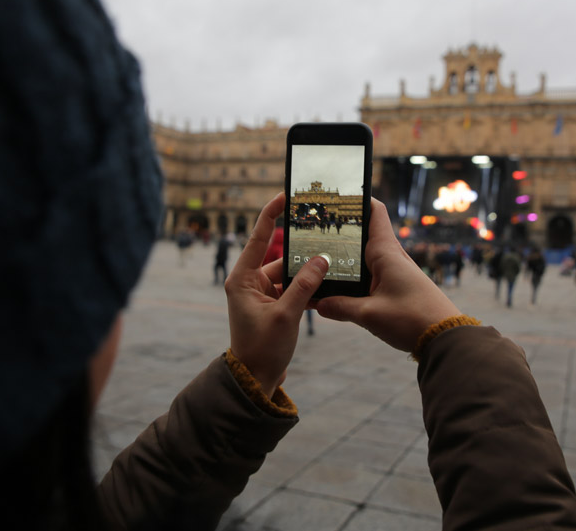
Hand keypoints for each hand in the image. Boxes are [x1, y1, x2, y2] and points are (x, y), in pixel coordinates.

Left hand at [225, 193, 328, 396]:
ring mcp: (261, 294)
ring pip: (290, 273)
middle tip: (322, 230)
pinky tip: (328, 282)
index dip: (270, 214)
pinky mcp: (273, 306)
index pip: (258, 238)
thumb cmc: (262, 349)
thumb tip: (322, 258)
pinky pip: (293, 288)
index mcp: (242, 279)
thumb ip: (305, 285)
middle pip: (279, 255)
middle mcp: (249, 282)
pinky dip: (308, 286)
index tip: (284, 195)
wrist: (255, 380)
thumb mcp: (286, 315)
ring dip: (308, 271)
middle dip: (301, 248)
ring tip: (332, 259)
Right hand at [316, 199, 460, 351]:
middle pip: (361, 236)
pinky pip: (368, 278)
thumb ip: (340, 307)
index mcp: (386, 252)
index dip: (359, 198)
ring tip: (316, 262)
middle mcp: (390, 257)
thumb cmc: (413, 319)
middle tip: (312, 231)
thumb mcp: (370, 315)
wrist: (445, 338)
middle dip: (339, 233)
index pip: (375, 212)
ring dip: (343, 260)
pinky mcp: (394, 289)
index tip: (338, 193)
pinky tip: (335, 291)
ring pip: (362, 259)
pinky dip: (351, 280)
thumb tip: (317, 302)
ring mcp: (393, 273)